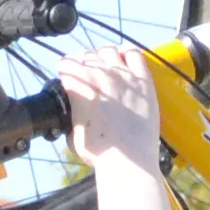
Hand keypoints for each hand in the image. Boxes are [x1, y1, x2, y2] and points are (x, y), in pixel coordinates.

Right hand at [56, 49, 162, 172]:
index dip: (66, 70)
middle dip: (83, 62)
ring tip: (104, 64)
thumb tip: (76, 110)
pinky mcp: (144, 81)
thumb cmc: (99, 150)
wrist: (128, 158)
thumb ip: (73, 112)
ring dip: (103, 55)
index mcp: (78, 85)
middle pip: (86, 56)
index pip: (66, 64)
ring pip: (109, 51)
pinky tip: (124, 59)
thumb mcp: (72, 131)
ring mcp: (124, 75)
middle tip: (86, 72)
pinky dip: (127, 53)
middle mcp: (99, 75)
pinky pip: (135, 55)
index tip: (68, 74)